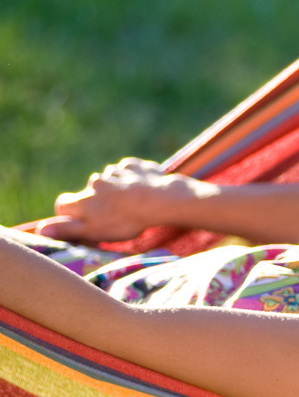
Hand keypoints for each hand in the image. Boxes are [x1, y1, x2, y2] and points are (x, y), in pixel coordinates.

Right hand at [36, 158, 196, 244]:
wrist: (159, 199)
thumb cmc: (125, 220)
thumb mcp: (93, 231)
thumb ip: (67, 229)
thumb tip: (41, 229)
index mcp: (83, 199)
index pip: (64, 203)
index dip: (71, 214)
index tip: (84, 222)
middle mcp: (95, 182)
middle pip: (90, 192)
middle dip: (98, 201)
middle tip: (116, 215)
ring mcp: (115, 171)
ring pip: (110, 180)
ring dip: (117, 189)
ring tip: (133, 203)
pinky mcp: (134, 165)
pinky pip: (129, 170)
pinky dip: (133, 178)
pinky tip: (144, 189)